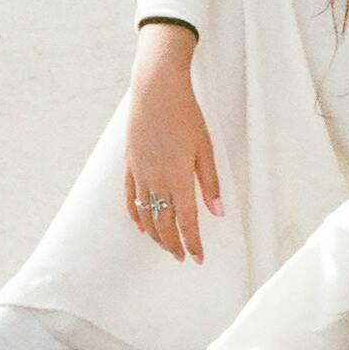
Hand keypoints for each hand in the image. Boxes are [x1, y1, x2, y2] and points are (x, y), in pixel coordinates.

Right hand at [125, 23, 222, 262]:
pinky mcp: (130, 164)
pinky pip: (130, 197)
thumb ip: (210, 183)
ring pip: (145, 214)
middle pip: (163, 223)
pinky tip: (140, 225)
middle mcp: (156, 181)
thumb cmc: (186, 116)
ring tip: (166, 246)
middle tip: (182, 257)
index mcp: (178, 178)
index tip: (197, 258)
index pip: (186, 221)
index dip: (192, 242)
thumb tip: (218, 212)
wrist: (156, 91)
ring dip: (156, 234)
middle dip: (174, 244)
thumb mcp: (206, 149)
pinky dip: (135, 215)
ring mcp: (140, 173)